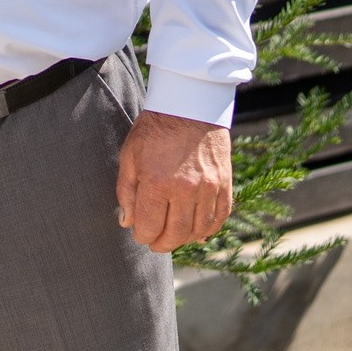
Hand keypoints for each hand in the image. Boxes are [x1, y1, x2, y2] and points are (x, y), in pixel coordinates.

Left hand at [115, 111, 232, 253]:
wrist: (190, 106)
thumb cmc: (154, 130)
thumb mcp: (129, 156)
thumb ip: (126, 192)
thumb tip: (127, 222)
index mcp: (157, 182)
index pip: (149, 227)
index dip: (142, 235)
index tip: (140, 233)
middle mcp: (186, 189)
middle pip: (176, 234)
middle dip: (162, 244)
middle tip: (155, 243)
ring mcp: (209, 187)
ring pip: (199, 229)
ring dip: (185, 239)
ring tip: (174, 236)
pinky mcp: (225, 183)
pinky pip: (220, 216)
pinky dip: (210, 229)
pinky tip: (198, 232)